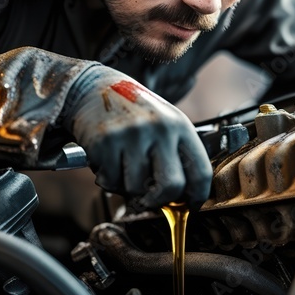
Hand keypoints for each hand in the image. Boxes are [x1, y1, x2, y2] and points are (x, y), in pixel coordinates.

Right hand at [61, 66, 211, 208]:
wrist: (94, 89)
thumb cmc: (133, 113)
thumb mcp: (164, 124)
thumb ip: (175, 156)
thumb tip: (180, 200)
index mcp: (180, 126)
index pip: (201, 172)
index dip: (196, 197)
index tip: (189, 206)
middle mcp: (160, 128)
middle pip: (171, 186)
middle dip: (159, 201)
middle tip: (149, 198)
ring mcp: (132, 134)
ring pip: (135, 188)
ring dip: (126, 187)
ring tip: (123, 166)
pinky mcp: (106, 141)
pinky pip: (110, 181)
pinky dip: (107, 179)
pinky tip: (107, 161)